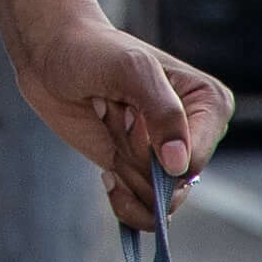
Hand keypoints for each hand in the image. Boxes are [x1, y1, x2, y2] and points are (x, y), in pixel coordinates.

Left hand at [11, 1, 231, 231]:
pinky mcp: (141, 171)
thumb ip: (163, 111)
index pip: (194, 161)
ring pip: (158, 201)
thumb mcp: (130, 68)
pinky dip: (124, 202)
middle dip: (133, 159)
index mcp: (209, 104)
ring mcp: (168, 156)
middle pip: (173, 185)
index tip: (127, 114)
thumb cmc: (92, 50)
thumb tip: (180, 167)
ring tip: (109, 128)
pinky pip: (147, 211)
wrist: (52, 53)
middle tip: (112, 114)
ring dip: (123, 171)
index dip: (151, 152)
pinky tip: (106, 174)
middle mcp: (197, 134)